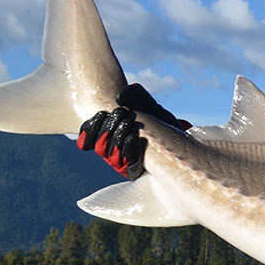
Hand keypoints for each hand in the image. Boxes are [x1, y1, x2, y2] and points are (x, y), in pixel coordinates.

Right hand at [76, 84, 190, 179]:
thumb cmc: (156, 118)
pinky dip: (127, 150)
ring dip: (116, 137)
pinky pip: (127, 164)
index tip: (103, 114)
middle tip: (122, 113)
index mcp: (106, 134)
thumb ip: (135, 94)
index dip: (89, 128)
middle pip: (97, 144)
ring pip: (108, 155)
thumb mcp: (147, 103)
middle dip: (107, 127)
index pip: (87, 136)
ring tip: (129, 122)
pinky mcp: (135, 170)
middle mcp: (111, 150)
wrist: (178, 135)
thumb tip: (120, 96)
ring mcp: (122, 162)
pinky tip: (134, 138)